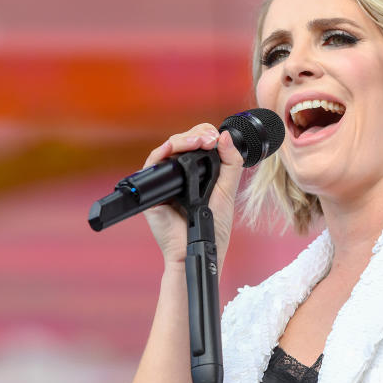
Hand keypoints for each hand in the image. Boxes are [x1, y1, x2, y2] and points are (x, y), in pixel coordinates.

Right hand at [141, 123, 244, 267]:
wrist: (201, 248)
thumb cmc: (213, 227)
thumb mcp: (227, 190)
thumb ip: (231, 164)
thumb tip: (226, 136)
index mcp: (198, 173)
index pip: (198, 143)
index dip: (205, 134)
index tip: (216, 137)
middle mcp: (180, 174)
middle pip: (183, 141)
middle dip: (196, 134)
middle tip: (209, 139)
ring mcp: (166, 181)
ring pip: (167, 148)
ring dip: (182, 140)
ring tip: (199, 142)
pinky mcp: (152, 190)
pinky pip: (151, 165)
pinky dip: (161, 152)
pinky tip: (172, 148)